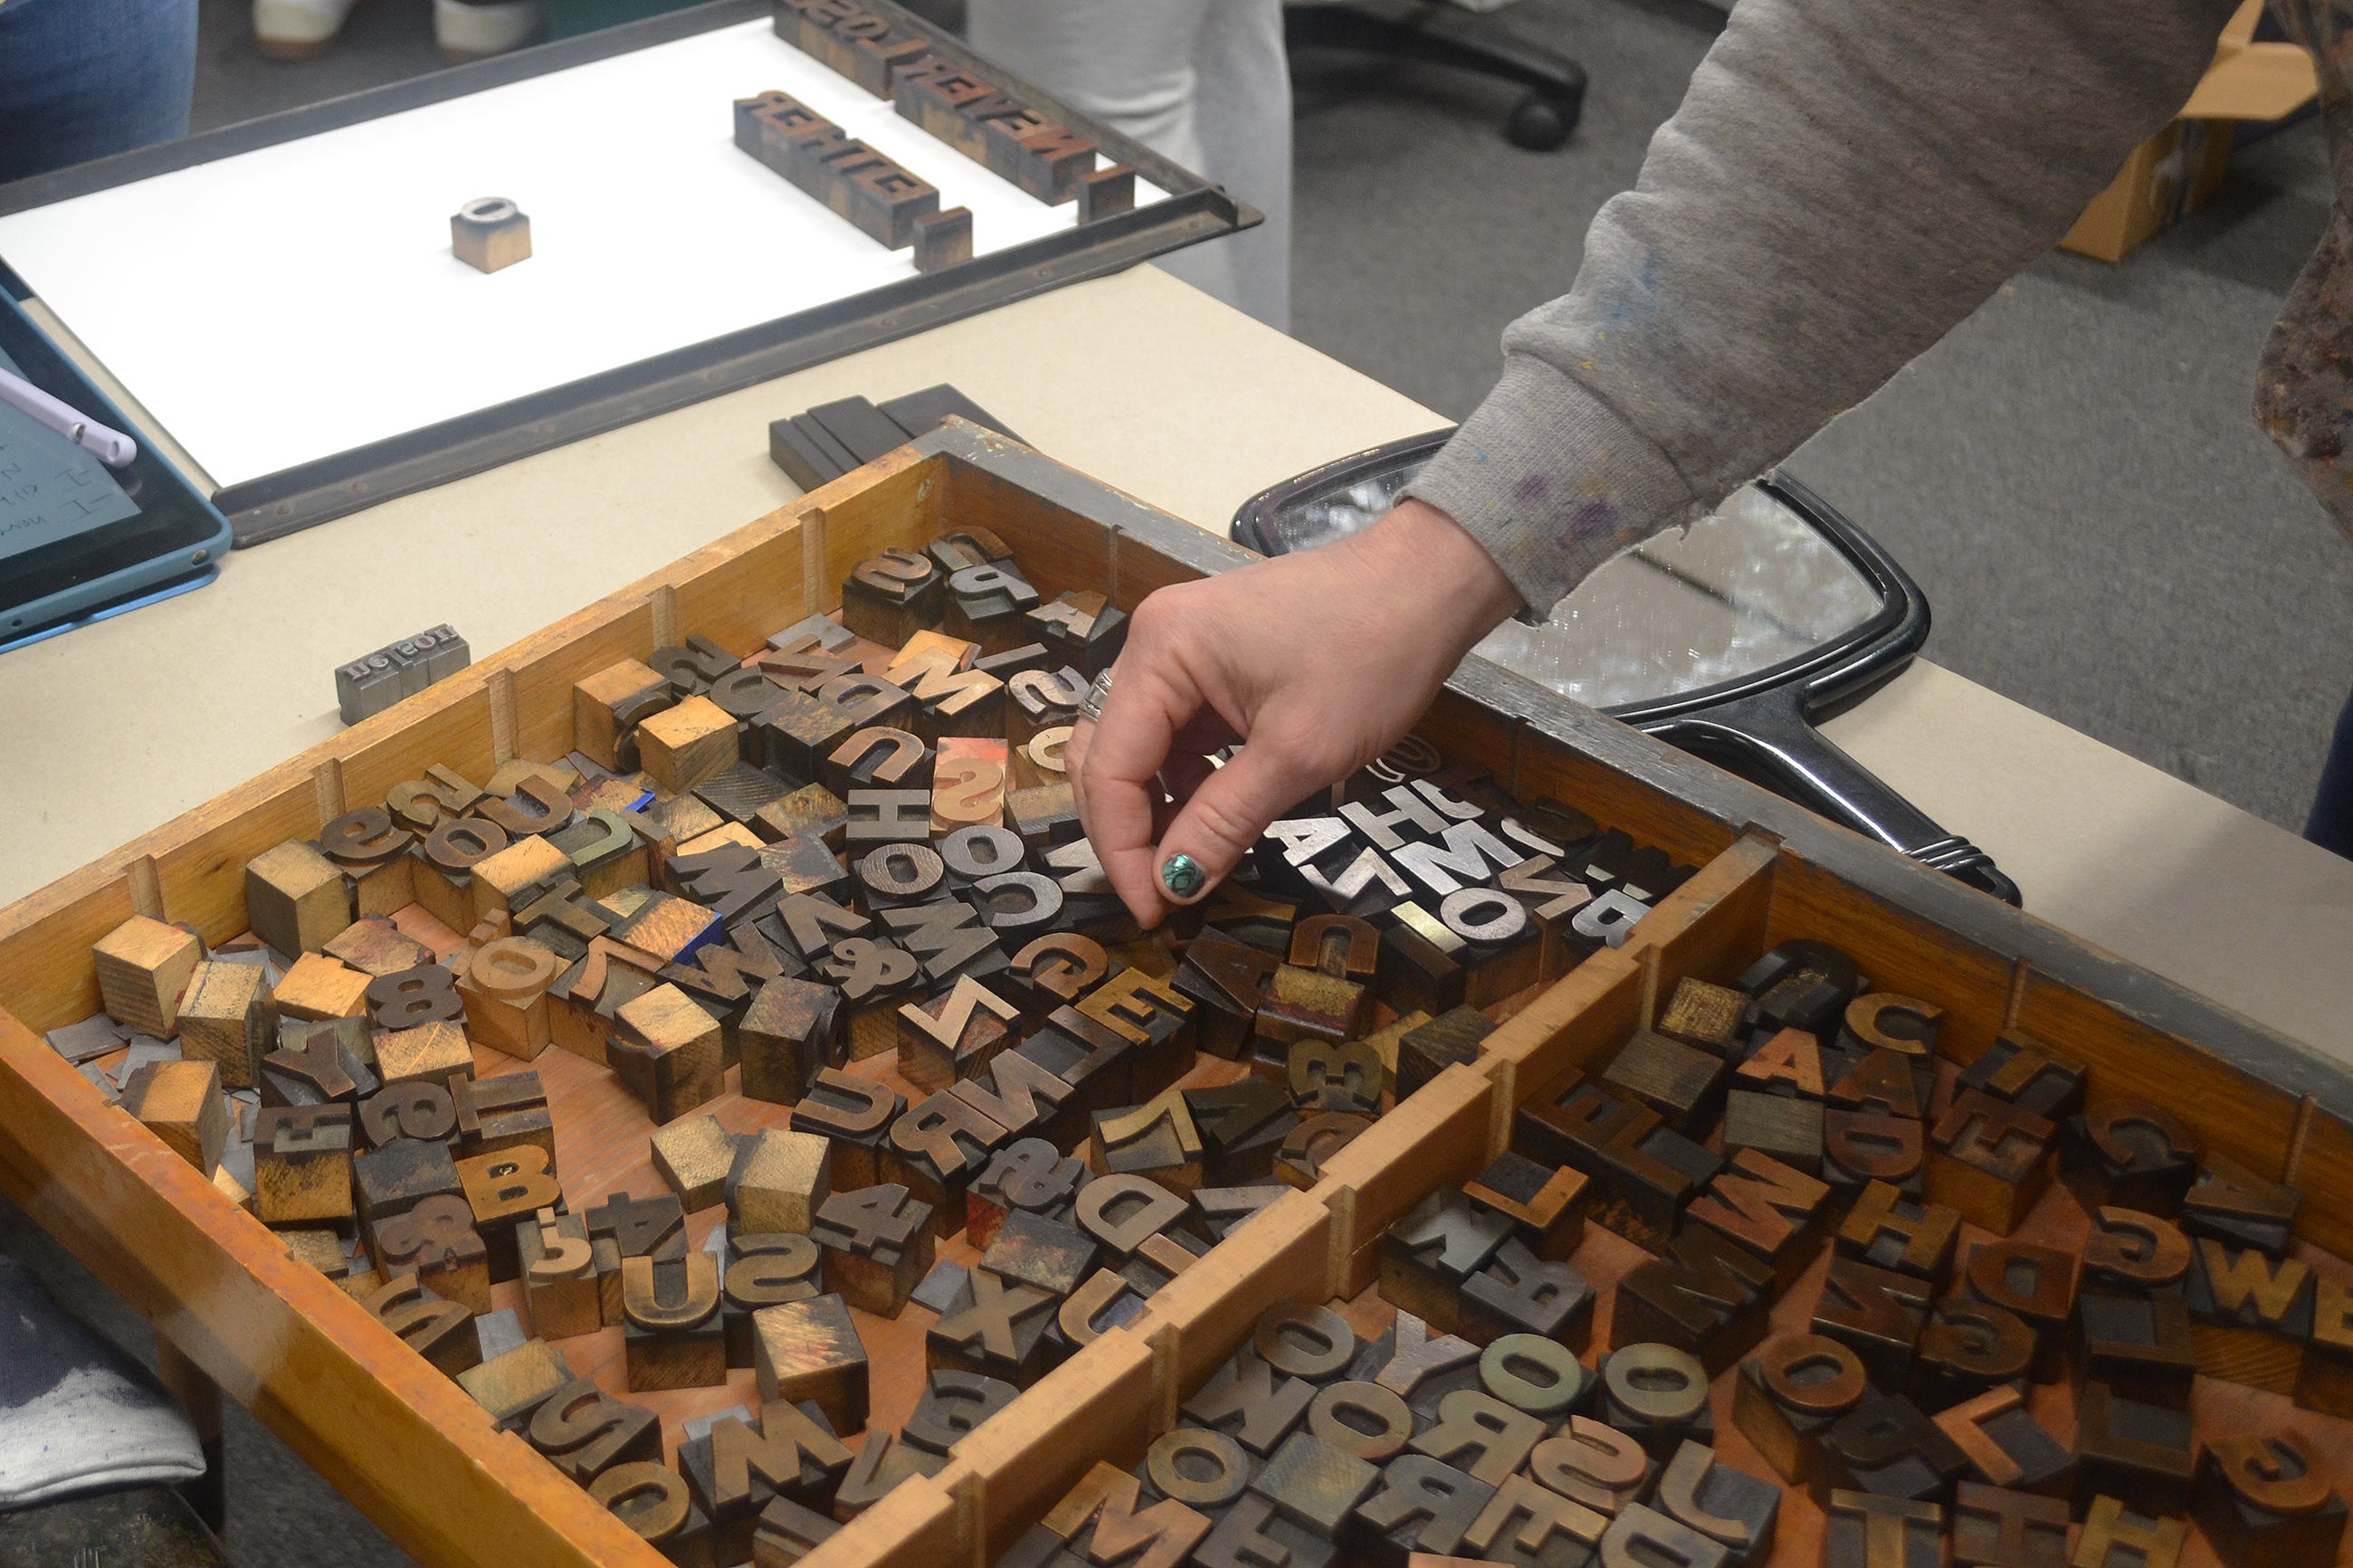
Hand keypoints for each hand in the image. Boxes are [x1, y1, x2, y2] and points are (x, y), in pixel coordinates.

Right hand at [1065, 499, 1524, 927]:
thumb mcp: (1299, 752)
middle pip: (1107, 756)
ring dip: (1154, 811)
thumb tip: (1173, 888)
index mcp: (1161, 652)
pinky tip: (1211, 821)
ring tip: (1187, 869)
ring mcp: (1181, 650)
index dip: (1121, 849)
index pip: (1110, 768)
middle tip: (1162, 899)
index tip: (1153, 913)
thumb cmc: (1372, 656)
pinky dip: (1185, 782)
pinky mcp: (1211, 664)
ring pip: (1138, 749)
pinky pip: (1175, 734)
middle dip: (1127, 832)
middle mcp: (1153, 643)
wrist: (1429, 583)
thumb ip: (1224, 822)